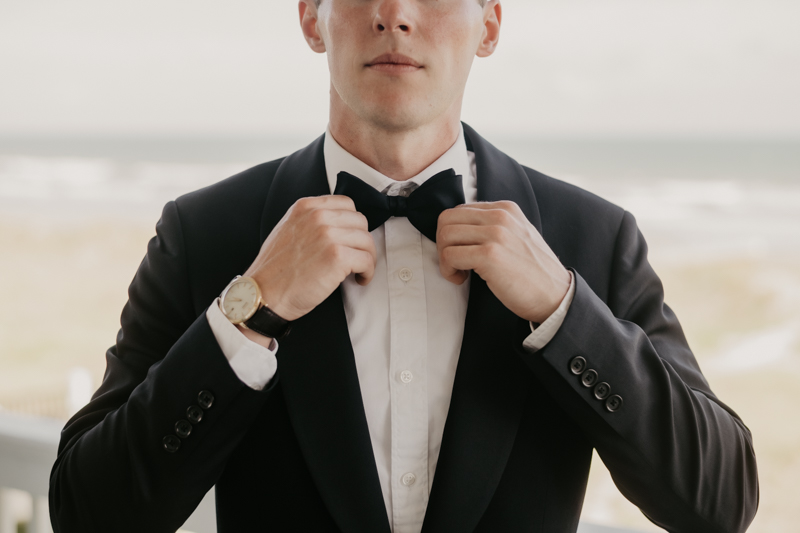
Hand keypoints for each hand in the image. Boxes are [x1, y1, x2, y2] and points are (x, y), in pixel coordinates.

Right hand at [242, 195, 376, 321]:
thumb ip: (311, 221)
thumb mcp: (287, 230)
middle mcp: (318, 217)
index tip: (351, 239)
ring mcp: (328, 235)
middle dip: (361, 242)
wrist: (264, 294)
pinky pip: (367, 260)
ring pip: (366, 241)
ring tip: (358, 271)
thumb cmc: (275, 270)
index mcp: (305, 207)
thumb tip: (338, 225)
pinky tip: (359, 279)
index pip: (346, 204)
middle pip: (360, 222)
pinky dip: (367, 272)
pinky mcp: (337, 257)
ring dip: (367, 258)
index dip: (353, 224)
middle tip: (356, 258)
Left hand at [436, 201, 570, 323]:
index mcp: (506, 209)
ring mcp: (496, 234)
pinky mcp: (490, 255)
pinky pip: (450, 256)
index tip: (461, 252)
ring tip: (459, 272)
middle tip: (454, 263)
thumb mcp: (517, 236)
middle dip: (442, 243)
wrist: (555, 296)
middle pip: (447, 219)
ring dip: (444, 258)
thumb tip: (460, 230)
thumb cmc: (533, 272)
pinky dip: (448, 270)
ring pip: (445, 235)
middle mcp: (500, 216)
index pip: (459, 210)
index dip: (452, 234)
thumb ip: (493, 226)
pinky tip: (462, 280)